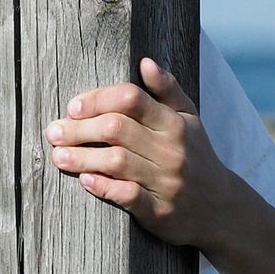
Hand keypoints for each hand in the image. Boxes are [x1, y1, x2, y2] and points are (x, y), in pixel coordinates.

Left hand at [45, 56, 239, 246]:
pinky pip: (128, 196)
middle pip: (116, 129)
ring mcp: (166, 181)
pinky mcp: (160, 211)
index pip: (131, 99)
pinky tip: (85, 180)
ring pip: (116, 161)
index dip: (97, 100)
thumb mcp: (188, 119)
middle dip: (79, 129)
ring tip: (58, 155)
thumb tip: (145, 62)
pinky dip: (103, 186)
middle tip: (53, 132)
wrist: (220, 207)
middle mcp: (171, 150)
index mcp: (174, 123)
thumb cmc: (193, 154)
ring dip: (81, 157)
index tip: (73, 108)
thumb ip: (167, 89)